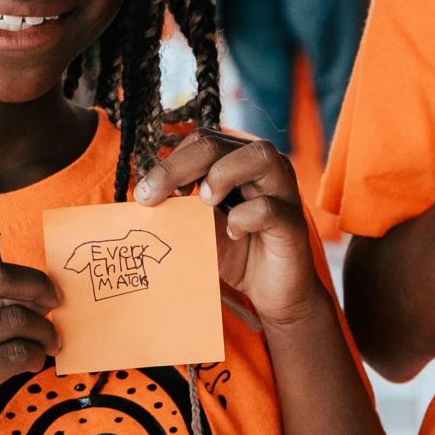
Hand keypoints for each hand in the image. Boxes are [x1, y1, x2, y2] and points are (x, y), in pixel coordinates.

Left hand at [134, 131, 322, 328]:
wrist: (271, 293)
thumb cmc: (236, 253)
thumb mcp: (200, 224)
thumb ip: (181, 204)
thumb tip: (141, 193)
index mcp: (240, 161)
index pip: (202, 141)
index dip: (170, 162)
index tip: (146, 193)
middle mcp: (265, 167)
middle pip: (219, 143)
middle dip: (178, 166)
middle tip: (151, 196)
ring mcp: (284, 191)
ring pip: (260, 156)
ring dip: (221, 175)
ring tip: (205, 203)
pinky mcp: (293, 222)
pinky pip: (268, 207)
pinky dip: (243, 218)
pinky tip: (233, 233)